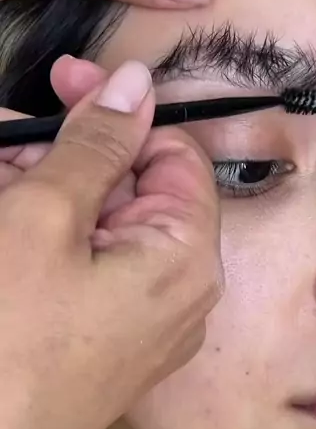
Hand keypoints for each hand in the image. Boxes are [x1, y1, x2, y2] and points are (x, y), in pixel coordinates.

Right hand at [0, 59, 222, 428]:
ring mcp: (139, 325)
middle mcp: (176, 293)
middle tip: (11, 155)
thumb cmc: (7, 343)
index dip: (118, 111)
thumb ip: (96, 143)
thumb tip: (136, 85)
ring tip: (5, 191)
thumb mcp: (47, 218)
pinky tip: (9, 235)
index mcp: (186, 256)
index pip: (174, 153)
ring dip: (45, 196)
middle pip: (132, 190)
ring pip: (99, 229)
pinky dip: (43, 241)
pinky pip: (83, 272)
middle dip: (66, 157)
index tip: (65, 83)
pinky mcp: (101, 345)